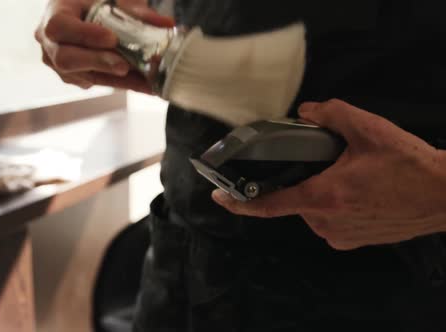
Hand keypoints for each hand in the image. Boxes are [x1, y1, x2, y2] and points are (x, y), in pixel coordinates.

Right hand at [34, 0, 173, 92]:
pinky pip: (96, 83)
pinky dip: (121, 84)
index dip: (85, 35)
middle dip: (98, 62)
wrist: (88, 14)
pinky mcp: (75, 78)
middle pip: (66, 58)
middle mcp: (50, 43)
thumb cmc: (97, 2)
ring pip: (81, 76)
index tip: (112, 38)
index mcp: (54, 14)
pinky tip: (146, 85)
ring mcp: (58, 65)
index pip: (60, 27)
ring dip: (115, 79)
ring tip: (145, 80)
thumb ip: (136, 11)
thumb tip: (166, 24)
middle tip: (125, 66)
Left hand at [212, 99, 445, 249]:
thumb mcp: (369, 129)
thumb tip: (307, 110)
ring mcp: (338, 235)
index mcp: (322, 197)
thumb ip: (331, 114)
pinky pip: (328, 220)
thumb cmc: (410, 167)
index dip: (238, 202)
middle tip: (331, 163)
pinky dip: (334, 204)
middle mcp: (325, 222)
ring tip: (353, 177)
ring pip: (312, 209)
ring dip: (321, 191)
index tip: (219, 196)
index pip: (267, 205)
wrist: (445, 196)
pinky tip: (358, 192)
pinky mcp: (351, 241)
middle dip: (303, 178)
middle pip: (294, 198)